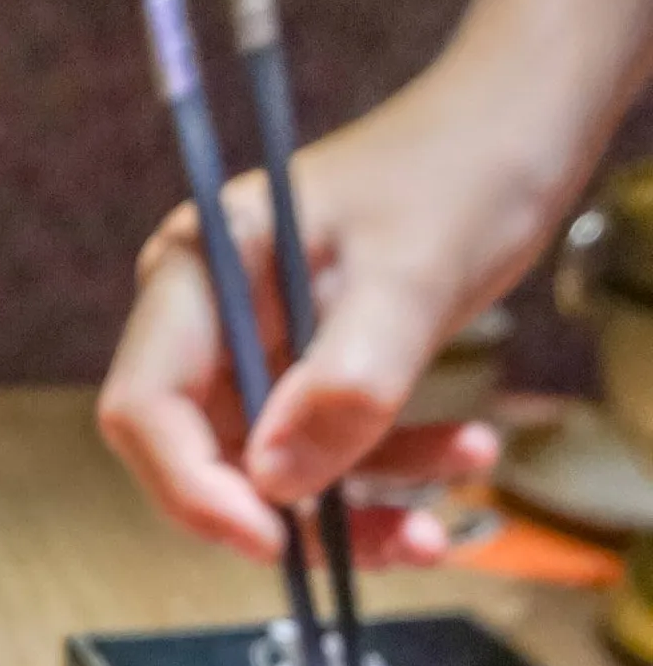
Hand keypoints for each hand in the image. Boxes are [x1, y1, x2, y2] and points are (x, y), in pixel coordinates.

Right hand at [97, 84, 543, 566]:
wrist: (518, 126)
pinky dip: (387, 476)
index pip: (146, 408)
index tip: (272, 537)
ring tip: (442, 521)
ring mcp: (256, 352)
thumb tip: (275, 483)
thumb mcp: (413, 275)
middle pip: (203, 459)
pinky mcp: (305, 377)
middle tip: (381, 539)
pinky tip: (462, 457)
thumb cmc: (463, 170)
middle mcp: (211, 319)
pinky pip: (324, 458)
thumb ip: (345, 381)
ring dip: (356, 512)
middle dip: (287, 515)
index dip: (194, 486)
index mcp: (201, 271)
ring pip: (270, 477)